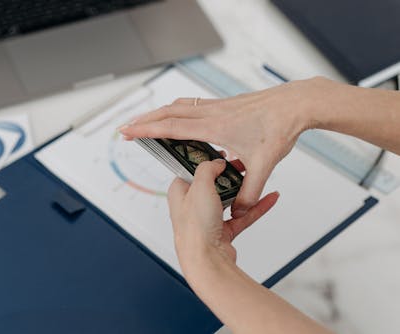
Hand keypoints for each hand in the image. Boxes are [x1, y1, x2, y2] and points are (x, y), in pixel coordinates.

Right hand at [119, 77, 333, 216]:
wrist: (296, 103)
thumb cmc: (280, 127)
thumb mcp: (265, 165)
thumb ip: (250, 192)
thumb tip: (239, 210)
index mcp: (214, 127)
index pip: (171, 128)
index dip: (146, 130)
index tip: (128, 131)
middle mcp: (211, 114)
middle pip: (168, 113)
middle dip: (144, 120)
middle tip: (127, 127)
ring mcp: (217, 107)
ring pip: (179, 106)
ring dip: (160, 113)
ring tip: (147, 121)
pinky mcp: (224, 105)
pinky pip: (193, 106)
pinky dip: (178, 110)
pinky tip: (181, 119)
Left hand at [168, 159, 278, 282]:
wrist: (207, 260)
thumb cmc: (196, 228)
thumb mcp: (200, 186)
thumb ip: (208, 168)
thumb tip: (216, 162)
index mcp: (179, 193)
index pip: (191, 170)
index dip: (206, 161)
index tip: (221, 154)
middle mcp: (191, 206)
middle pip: (213, 184)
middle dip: (229, 175)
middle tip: (242, 165)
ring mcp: (207, 220)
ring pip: (229, 200)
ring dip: (244, 191)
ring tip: (258, 178)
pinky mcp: (222, 232)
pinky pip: (242, 216)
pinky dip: (255, 208)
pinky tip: (269, 198)